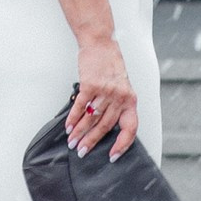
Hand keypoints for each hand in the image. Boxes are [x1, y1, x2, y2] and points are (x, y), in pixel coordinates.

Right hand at [68, 39, 138, 161]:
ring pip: (91, 119)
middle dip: (92, 141)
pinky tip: (69, 127)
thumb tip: (106, 127)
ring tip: (72, 142)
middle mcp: (120, 97)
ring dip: (80, 132)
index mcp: (130, 100)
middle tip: (82, 152)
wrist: (101, 44)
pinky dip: (73, 118)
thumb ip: (118, 105)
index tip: (113, 156)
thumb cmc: (111, 65)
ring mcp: (105, 91)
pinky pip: (80, 107)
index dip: (122, 144)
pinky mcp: (90, 85)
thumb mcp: (122, 86)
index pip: (130, 128)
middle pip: (105, 126)